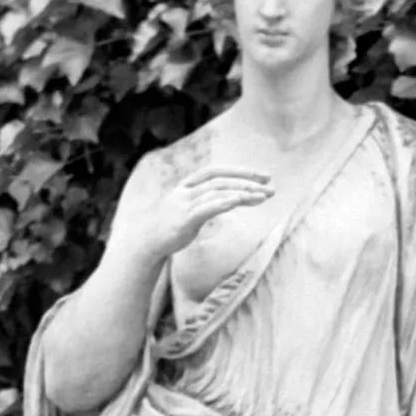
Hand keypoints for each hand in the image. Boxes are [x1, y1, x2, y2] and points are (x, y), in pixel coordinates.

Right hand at [123, 163, 272, 264]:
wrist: (144, 244)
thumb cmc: (168, 228)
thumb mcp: (188, 210)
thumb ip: (206, 202)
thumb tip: (227, 199)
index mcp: (187, 185)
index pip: (218, 171)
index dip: (241, 171)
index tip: (263, 176)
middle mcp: (187, 191)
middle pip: (222, 180)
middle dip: (248, 182)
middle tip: (271, 187)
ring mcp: (184, 204)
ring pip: (218, 192)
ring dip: (242, 193)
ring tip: (263, 197)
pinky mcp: (184, 220)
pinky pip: (207, 208)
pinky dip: (224, 203)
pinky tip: (240, 202)